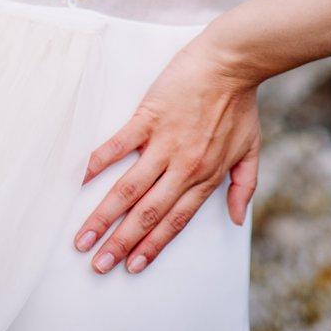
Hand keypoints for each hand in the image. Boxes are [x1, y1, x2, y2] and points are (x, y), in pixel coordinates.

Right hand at [74, 34, 259, 274]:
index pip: (173, 222)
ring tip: (83, 237)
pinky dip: (99, 162)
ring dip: (104, 216)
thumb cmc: (240, 104)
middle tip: (97, 264)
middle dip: (120, 243)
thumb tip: (236, 218)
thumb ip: (244, 186)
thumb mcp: (251, 150)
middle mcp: (182, 167)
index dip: (151, 247)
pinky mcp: (149, 117)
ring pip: (129, 188)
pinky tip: (80, 179)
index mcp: (205, 177)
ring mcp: (164, 142)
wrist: (231, 62)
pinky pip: (119, 144)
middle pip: (146, 214)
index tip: (131, 267)